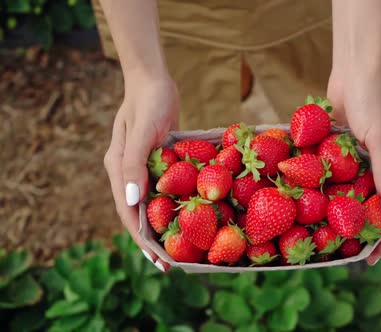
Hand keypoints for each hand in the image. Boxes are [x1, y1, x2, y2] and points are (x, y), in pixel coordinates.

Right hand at [103, 73, 178, 271]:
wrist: (153, 79)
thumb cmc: (149, 101)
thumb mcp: (144, 131)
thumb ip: (135, 164)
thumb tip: (131, 201)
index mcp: (117, 168)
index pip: (128, 213)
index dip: (142, 239)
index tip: (158, 261)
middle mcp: (126, 172)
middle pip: (137, 214)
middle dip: (152, 241)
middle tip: (171, 265)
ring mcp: (141, 167)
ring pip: (150, 204)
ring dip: (163, 226)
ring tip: (180, 248)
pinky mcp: (155, 161)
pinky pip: (163, 189)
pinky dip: (172, 205)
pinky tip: (189, 216)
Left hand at [327, 70, 380, 264]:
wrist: (351, 74)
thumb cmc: (370, 101)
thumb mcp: (379, 137)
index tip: (378, 255)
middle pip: (380, 206)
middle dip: (371, 231)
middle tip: (358, 255)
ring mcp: (364, 162)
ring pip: (359, 196)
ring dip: (352, 217)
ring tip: (339, 240)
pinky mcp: (344, 155)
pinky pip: (341, 180)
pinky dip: (335, 196)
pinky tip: (322, 211)